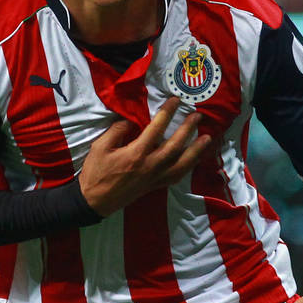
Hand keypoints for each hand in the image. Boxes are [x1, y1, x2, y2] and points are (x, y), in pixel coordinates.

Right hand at [79, 97, 211, 215]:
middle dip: (188, 129)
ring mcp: (155, 178)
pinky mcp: (155, 186)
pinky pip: (176, 176)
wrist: (95, 201)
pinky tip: (194, 160)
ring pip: (182, 164)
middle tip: (197, 116)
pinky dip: (188, 167)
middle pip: (175, 146)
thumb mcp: (100, 147)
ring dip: (196, 151)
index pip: (156, 129)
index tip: (175, 100)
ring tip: (207, 138)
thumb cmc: (95, 173)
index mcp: (136, 154)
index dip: (167, 112)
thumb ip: (117, 130)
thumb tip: (132, 121)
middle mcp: (150, 166)